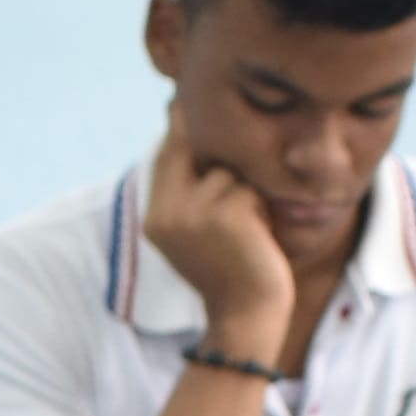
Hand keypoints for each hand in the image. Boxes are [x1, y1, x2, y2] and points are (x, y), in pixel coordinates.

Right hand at [137, 121, 293, 365]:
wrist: (245, 316)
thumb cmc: (229, 272)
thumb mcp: (196, 232)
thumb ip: (188, 191)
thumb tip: (190, 137)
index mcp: (155, 217)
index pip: (167, 155)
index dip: (178, 125)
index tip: (179, 99)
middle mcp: (168, 212)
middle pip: (197, 153)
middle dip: (219, 160)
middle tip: (233, 192)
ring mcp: (195, 212)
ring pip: (229, 172)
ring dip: (245, 194)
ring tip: (247, 230)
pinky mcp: (227, 214)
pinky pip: (250, 188)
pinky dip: (260, 209)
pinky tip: (258, 238)